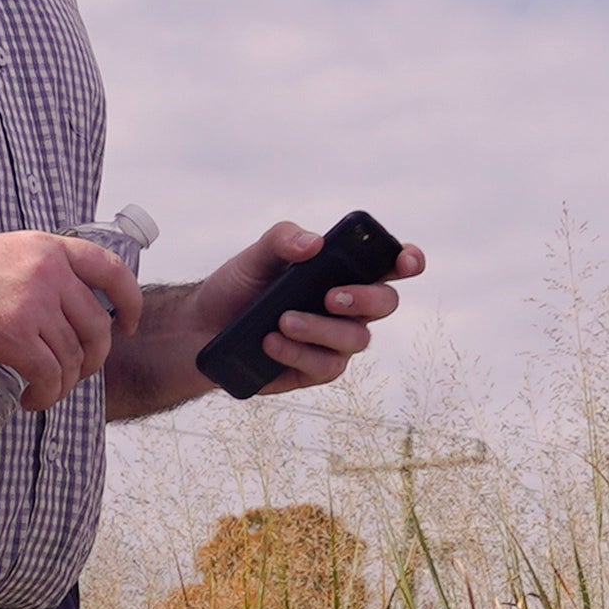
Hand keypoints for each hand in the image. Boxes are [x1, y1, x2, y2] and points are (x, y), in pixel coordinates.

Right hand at [0, 225, 143, 409]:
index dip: (130, 302)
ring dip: (63, 384)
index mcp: (46, 248)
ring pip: (73, 358)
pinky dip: (45, 397)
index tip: (129, 325)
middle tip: (71, 375)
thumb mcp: (0, 257)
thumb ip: (33, 274)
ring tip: (41, 390)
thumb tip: (57, 310)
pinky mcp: (11, 335)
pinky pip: (49, 377)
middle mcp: (47, 271)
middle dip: (91, 360)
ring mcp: (32, 302)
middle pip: (98, 327)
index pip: (111, 270)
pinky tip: (28, 399)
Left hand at [108, 219, 425, 419]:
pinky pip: (326, 365)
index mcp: (343, 271)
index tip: (405, 260)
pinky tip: (271, 341)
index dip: (406, 261)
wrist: (202, 326)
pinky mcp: (315, 369)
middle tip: (329, 296)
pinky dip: (298, 351)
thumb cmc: (239, 286)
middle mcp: (348, 307)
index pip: (388, 265)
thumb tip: (314, 244)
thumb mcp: (256, 255)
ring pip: (356, 339)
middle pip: (384, 303)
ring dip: (321, 328)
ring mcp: (335, 341)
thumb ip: (283, 239)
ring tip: (283, 320)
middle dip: (364, 298)